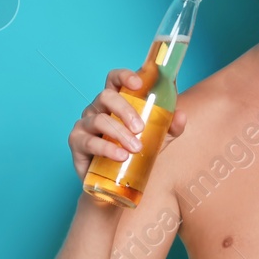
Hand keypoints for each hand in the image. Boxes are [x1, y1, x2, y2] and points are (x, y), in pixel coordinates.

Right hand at [68, 68, 187, 180]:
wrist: (115, 182)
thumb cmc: (133, 152)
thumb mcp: (157, 139)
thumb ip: (170, 127)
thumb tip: (181, 115)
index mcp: (115, 101)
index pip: (114, 79)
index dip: (124, 76)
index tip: (138, 83)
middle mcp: (97, 108)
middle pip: (106, 96)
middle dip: (125, 110)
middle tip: (140, 129)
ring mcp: (85, 124)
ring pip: (99, 120)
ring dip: (119, 133)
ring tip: (136, 148)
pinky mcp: (77, 143)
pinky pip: (90, 142)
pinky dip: (107, 149)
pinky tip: (120, 156)